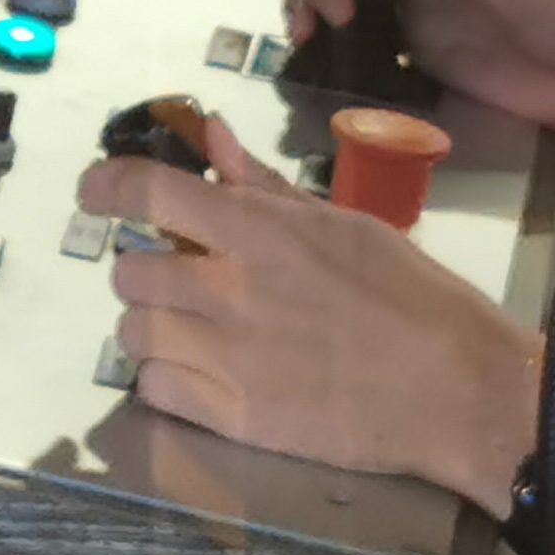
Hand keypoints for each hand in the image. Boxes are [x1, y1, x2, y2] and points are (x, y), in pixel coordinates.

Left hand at [78, 114, 541, 510]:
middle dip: (152, 273)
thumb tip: (212, 136)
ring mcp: (228, 358)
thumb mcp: (343, 223)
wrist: (459, 388)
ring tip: (199, 333)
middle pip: (132, 271)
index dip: (108, 186)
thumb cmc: (412, 296)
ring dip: (156, 328)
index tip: (94, 192)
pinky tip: (204, 374)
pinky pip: (154, 388)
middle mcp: (231, 291)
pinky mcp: (235, 418)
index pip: (150, 192)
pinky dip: (167, 379)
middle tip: (190, 283)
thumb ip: (264, 186)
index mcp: (260, 232)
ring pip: (134, 332)